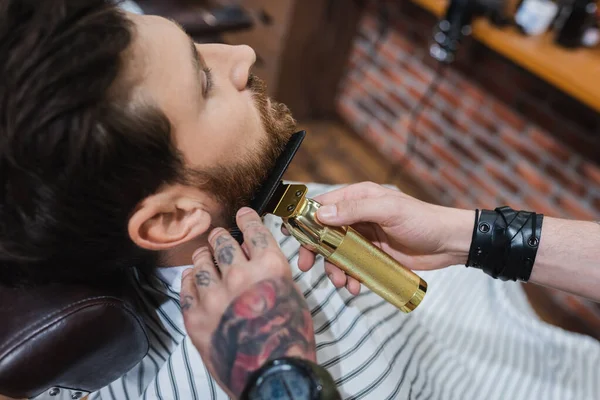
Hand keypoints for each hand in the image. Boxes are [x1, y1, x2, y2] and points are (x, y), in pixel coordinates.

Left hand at [181, 207, 315, 398]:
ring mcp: (215, 297)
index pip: (254, 231)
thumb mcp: (291, 296)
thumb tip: (253, 255)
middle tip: (221, 239)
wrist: (272, 376)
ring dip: (205, 256)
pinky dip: (190, 280)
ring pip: (202, 261)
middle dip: (222, 238)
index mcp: (270, 268)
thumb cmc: (288, 340)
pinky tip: (194, 279)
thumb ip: (271, 272)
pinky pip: (186, 288)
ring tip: (206, 257)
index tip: (242, 213)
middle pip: (223, 242)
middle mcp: (240, 277)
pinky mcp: (196, 318)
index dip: (247, 218)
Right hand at [294, 182, 473, 293]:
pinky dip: (349, 277)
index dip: (304, 219)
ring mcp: (363, 238)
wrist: (448, 243)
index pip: (323, 205)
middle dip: (314, 250)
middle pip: (323, 232)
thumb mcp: (389, 210)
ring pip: (336, 254)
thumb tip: (321, 214)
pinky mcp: (371, 256)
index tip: (290, 235)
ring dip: (333, 269)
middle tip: (306, 266)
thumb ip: (355, 209)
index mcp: (358, 197)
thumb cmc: (422, 220)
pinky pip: (351, 267)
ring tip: (341, 282)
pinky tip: (355, 286)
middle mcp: (357, 216)